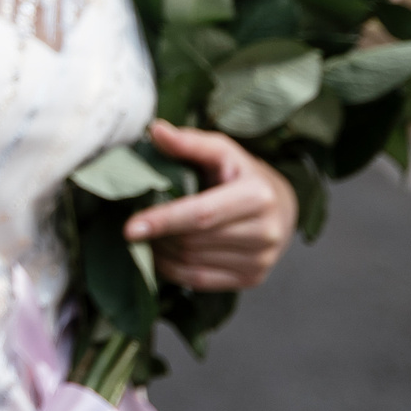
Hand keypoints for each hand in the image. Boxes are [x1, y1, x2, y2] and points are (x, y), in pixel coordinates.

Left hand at [126, 118, 298, 291]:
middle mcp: (265, 231)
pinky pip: (199, 280)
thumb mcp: (221, 150)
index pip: (202, 214)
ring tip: (148, 236)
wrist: (280, 206)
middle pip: (194, 240)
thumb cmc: (241, 173)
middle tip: (134, 224)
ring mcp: (261, 260)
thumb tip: (155, 130)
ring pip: (193, 262)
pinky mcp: (253, 278)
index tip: (130, 228)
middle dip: (158, 235)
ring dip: (161, 251)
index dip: (164, 221)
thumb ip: (189, 142)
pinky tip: (160, 254)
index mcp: (258, 195)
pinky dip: (172, 270)